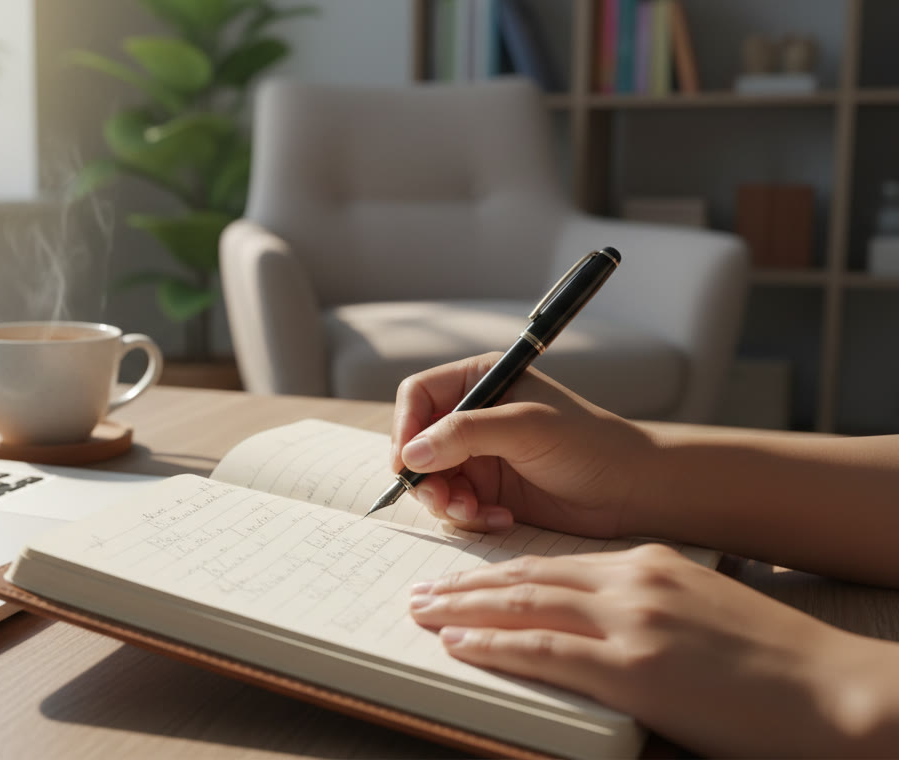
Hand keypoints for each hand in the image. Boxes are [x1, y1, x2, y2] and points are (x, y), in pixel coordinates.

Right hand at [392, 352, 653, 536]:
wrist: (630, 490)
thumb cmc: (588, 444)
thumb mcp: (524, 428)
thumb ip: (464, 434)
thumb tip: (410, 454)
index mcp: (479, 381)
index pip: (417, 396)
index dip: (405, 428)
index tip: (407, 462)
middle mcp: (472, 416)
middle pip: (415, 443)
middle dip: (424, 475)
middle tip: (441, 499)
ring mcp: (478, 456)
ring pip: (430, 479)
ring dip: (446, 501)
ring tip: (474, 512)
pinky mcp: (487, 491)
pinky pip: (454, 506)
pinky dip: (468, 517)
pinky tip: (500, 519)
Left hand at [409, 545, 891, 756]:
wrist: (835, 690)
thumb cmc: (774, 663)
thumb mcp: (701, 611)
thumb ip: (645, 607)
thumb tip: (599, 627)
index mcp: (648, 563)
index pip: (552, 563)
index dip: (498, 572)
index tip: (460, 579)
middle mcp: (632, 581)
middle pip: (526, 577)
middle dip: (464, 584)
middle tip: (419, 590)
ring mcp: (630, 622)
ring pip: (522, 606)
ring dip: (461, 610)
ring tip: (420, 612)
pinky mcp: (630, 668)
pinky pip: (541, 650)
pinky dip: (490, 645)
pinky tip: (457, 644)